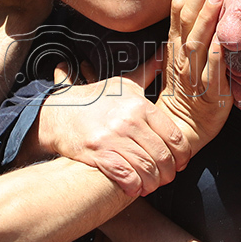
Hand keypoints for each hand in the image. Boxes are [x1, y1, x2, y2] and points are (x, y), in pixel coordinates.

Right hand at [32, 60, 188, 196]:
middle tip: (167, 178)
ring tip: (153, 185)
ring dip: (153, 182)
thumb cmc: (94, 99)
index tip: (181, 162)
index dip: (182, 154)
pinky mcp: (97, 154)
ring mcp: (113, 138)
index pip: (174, 136)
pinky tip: (136, 188)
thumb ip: (147, 73)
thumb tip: (165, 53)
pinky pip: (125, 176)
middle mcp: (129, 121)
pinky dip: (134, 186)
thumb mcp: (123, 84)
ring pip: (146, 168)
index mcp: (140, 106)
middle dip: (169, 172)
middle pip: (162, 155)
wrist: (58, 113)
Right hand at [157, 0, 231, 155]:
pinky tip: (223, 37)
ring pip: (198, 42)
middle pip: (186, 19)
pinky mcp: (211, 94)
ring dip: (207, 17)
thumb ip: (186, 33)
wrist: (182, 130)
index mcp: (176, 46)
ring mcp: (196, 76)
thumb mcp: (180, 59)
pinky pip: (213, 72)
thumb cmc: (185, 92)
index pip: (179, 10)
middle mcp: (183, 58)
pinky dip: (217, 54)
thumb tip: (194, 4)